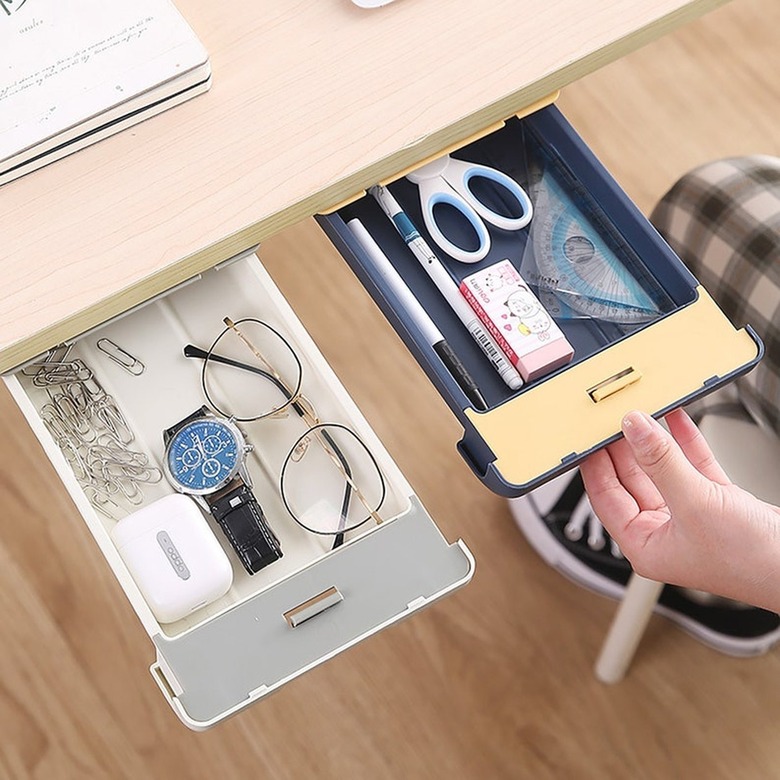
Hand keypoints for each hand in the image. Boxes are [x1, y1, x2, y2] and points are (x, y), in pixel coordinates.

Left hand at [580, 408, 779, 611]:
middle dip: (622, 448)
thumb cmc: (751, 561)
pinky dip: (683, 443)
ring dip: (652, 442)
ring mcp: (688, 517)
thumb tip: (632, 428)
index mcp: (644, 545)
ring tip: (641, 413)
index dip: (594, 464)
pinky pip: (689, 466)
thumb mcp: (694, 503)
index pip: (604, 496)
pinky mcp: (715, 503)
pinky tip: (674, 419)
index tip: (586, 437)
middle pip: (630, 481)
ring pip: (660, 470)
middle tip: (612, 418)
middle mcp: (662, 532)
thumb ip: (660, 462)